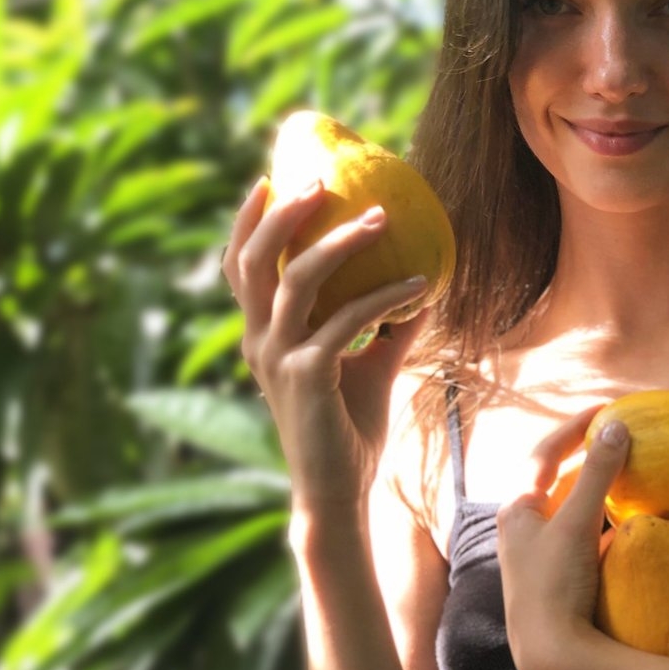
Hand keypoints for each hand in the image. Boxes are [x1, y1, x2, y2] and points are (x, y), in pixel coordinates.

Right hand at [220, 176, 431, 516]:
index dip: (249, 222)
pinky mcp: (307, 378)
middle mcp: (261, 342)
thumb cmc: (351, 429)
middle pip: (256, 262)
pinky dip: (384, 298)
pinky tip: (421, 286)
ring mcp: (279, 359)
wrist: (339, 491)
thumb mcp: (372, 369)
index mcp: (264, 336)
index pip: (242, 268)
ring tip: (380, 216)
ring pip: (297, 282)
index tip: (270, 177)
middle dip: (283, 215)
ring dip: (340, 243)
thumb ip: (390, 328)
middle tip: (321, 180)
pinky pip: (346, 323)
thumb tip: (426, 287)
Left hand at [495, 410, 629, 669]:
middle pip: (555, 481)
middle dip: (584, 456)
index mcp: (517, 512)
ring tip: (626, 471)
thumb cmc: (555, 586)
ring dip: (595, 489)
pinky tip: (626, 522)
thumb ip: (596, 473)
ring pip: (570, 510)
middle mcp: (523, 532)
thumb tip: (616, 425)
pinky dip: (603, 522)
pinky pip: (583, 537)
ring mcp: (540, 558)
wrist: (551, 659)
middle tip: (616, 436)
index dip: (574, 429)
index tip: (606, 409)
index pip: (544, 454)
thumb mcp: (576, 523)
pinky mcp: (559, 580)